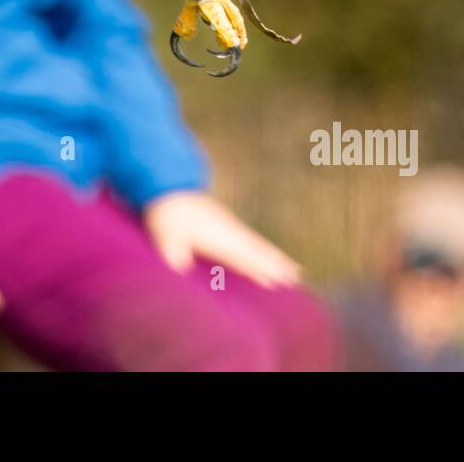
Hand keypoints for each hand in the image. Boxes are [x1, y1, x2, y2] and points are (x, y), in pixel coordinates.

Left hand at [143, 191, 301, 288]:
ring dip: (277, 258)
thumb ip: (173, 254)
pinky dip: (266, 250)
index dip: (259, 269)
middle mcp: (230, 232)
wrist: (168, 183)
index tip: (279, 282)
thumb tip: (181, 270)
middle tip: (298, 280)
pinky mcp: (227, 224)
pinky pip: (252, 240)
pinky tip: (271, 255)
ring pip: (259, 245)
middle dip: (277, 265)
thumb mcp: (165, 236)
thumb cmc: (167, 214)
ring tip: (295, 273)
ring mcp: (231, 226)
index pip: (243, 256)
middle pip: (258, 251)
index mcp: (218, 236)